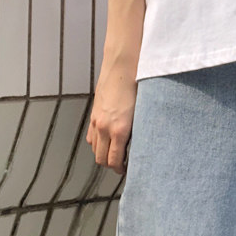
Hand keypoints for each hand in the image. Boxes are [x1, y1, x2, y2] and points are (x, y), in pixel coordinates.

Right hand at [86, 59, 136, 175]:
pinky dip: (97, 142)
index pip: (114, 160)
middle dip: (111, 165)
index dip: (120, 169)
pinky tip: (107, 139)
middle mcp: (105, 127)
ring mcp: (97, 121)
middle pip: (102, 159)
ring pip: (95, 149)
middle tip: (122, 164)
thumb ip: (139, 130)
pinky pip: (91, 136)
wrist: (123, 66)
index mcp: (120, 129)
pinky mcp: (94, 113)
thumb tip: (142, 143)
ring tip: (116, 153)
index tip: (128, 170)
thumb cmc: (137, 85)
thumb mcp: (143, 111)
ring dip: (103, 154)